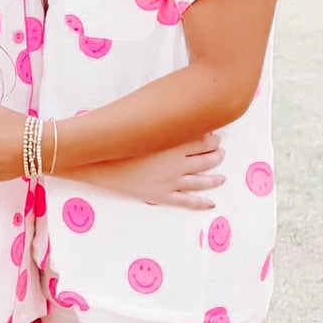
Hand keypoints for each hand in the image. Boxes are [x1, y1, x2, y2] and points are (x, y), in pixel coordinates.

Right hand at [76, 137, 224, 208]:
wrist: (101, 164)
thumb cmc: (121, 142)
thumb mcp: (144, 127)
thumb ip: (165, 123)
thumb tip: (181, 119)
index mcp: (173, 143)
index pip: (204, 140)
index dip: (214, 139)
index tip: (215, 137)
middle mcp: (177, 163)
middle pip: (207, 159)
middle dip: (217, 156)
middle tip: (220, 153)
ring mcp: (171, 181)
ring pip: (202, 181)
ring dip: (215, 178)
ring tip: (221, 177)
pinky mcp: (163, 195)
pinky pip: (187, 201)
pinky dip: (201, 203)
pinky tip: (211, 202)